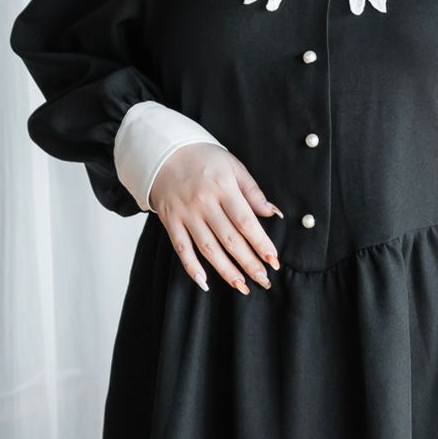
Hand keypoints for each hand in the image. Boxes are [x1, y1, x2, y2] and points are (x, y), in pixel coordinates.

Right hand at [149, 143, 281, 293]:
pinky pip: (180, 248)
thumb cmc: (204, 159)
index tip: (273, 260)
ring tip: (242, 286)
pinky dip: (191, 267)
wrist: (164, 152)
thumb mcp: (232, 166)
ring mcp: (185, 213)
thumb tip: (273, 213)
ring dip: (226, 270)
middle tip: (264, 281)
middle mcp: (204, 202)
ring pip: (207, 248)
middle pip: (229, 239)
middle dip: (248, 263)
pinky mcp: (170, 221)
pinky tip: (204, 282)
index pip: (245, 221)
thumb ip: (253, 192)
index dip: (260, 243)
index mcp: (223, 187)